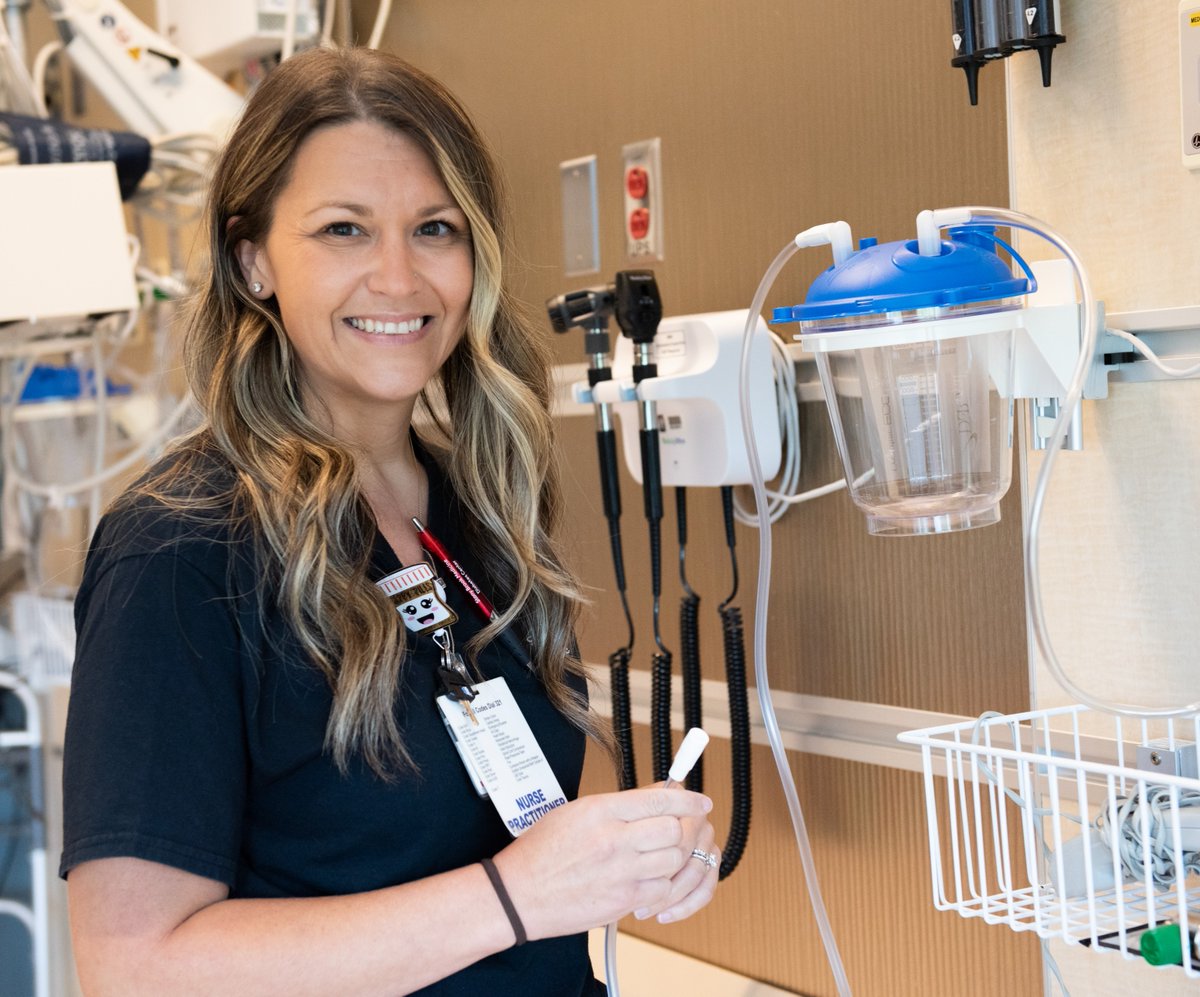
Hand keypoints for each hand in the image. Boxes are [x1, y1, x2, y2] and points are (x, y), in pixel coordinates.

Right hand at [493, 786, 713, 940]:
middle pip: (674, 830)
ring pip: (674, 860)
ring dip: (673, 857)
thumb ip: (619, 805)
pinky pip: (661, 890)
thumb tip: (657, 795)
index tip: (701, 801)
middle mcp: (614, 839)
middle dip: (682, 829)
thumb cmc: (540, 852)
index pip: (659, 799)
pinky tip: (648, 880)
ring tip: (659, 856)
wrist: (517, 895)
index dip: (687, 798)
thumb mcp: (575, 812)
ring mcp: (620, 872)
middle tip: (677, 830)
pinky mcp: (621, 901)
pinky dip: (662, 885)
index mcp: (601, 810)